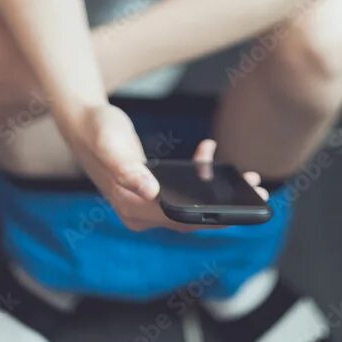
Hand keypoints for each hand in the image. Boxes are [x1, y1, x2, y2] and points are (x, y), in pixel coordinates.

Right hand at [68, 108, 267, 233]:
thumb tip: (151, 191)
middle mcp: (139, 212)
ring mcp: (145, 202)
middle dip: (225, 208)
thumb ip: (127, 169)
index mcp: (132, 207)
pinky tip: (206, 151)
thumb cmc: (96, 131)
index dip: (212, 218)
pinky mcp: (151, 189)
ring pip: (190, 205)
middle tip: (258, 192)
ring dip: (217, 191)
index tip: (242, 211)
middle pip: (189, 219)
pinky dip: (199, 173)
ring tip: (247, 176)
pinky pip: (183, 189)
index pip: (179, 221)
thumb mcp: (110, 145)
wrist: (82, 120)